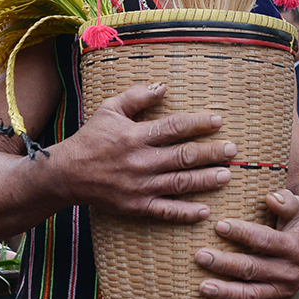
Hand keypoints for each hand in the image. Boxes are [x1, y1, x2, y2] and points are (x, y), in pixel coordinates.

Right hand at [59, 83, 234, 222]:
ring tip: (227, 175)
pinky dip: (186, 212)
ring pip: (180, 183)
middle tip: (232, 150)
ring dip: (206, 180)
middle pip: (184, 156)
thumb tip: (164, 86)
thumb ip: (137, 96)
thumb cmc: (91, 139)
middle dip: (211, 153)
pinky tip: (205, 211)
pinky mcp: (136, 206)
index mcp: (136, 136)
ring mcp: (140, 186)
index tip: (218, 121)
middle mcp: (141, 162)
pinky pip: (165, 211)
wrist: (66, 174)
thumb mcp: (109, 110)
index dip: (199, 123)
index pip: (175, 127)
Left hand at [194, 190, 298, 298]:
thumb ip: (286, 202)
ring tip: (202, 287)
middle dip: (225, 263)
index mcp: (294, 247)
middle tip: (200, 256)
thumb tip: (271, 197)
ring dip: (226, 293)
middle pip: (252, 269)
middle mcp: (289, 273)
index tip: (219, 225)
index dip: (242, 233)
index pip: (264, 240)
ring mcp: (282, 291)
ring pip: (250, 295)